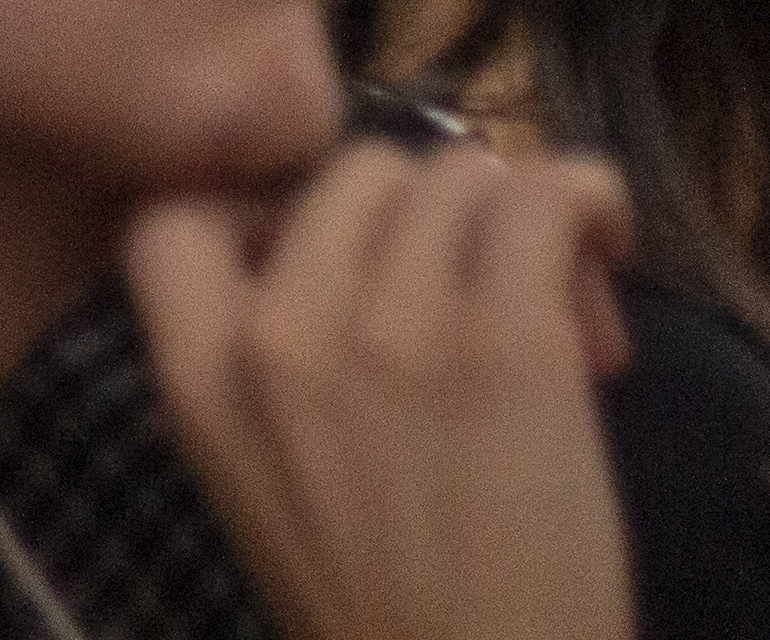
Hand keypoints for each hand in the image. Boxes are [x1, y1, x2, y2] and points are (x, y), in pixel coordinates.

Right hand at [124, 143, 636, 639]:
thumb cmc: (376, 605)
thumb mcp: (250, 476)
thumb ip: (255, 359)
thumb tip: (346, 251)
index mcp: (195, 377)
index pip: (170, 211)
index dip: (251, 205)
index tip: (321, 251)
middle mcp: (278, 333)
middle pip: (347, 175)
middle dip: (418, 208)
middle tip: (467, 285)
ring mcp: (393, 328)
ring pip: (454, 173)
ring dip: (508, 210)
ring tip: (554, 284)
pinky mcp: (510, 341)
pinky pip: (543, 199)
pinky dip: (584, 200)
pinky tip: (599, 238)